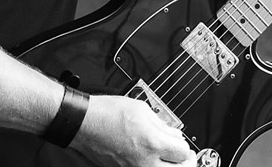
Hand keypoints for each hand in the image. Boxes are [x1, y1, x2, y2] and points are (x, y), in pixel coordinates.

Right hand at [72, 95, 196, 166]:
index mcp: (151, 142)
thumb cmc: (109, 113)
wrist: (86, 124)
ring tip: (170, 159)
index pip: (183, 153)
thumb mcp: (142, 109)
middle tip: (184, 156)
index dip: (185, 145)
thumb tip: (174, 135)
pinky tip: (152, 160)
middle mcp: (145, 162)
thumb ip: (162, 124)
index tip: (181, 141)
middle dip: (184, 163)